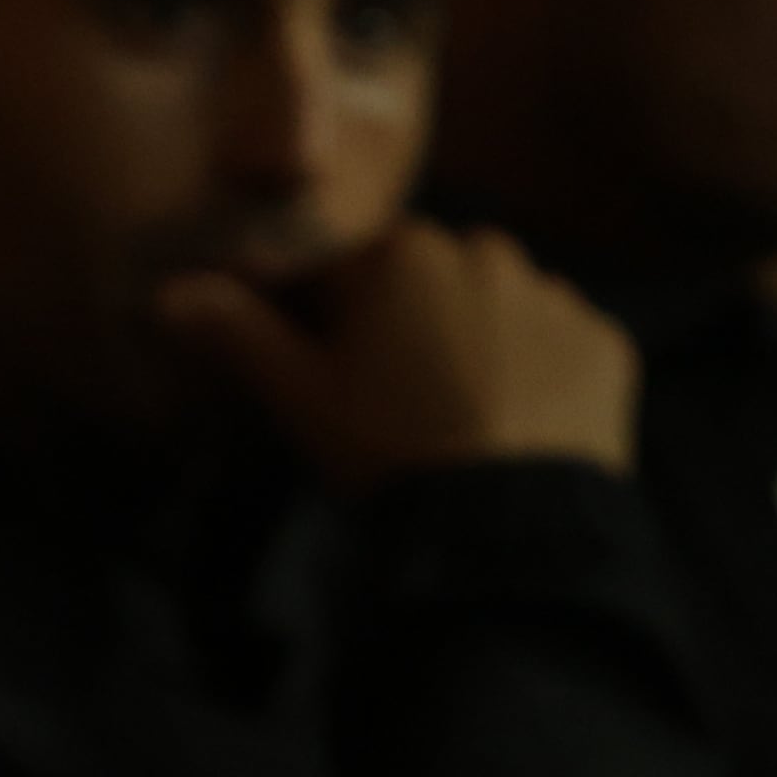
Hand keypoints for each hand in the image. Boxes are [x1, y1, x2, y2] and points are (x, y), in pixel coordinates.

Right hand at [155, 219, 638, 491]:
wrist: (507, 526)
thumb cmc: (388, 453)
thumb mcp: (301, 399)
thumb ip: (239, 334)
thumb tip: (168, 292)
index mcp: (401, 253)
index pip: (346, 272)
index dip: (329, 323)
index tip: (331, 375)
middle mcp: (485, 250)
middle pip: (429, 283)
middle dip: (411, 327)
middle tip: (398, 409)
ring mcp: (555, 295)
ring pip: (499, 310)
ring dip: (479, 347)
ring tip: (463, 424)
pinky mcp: (607, 343)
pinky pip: (561, 348)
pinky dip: (541, 378)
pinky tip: (517, 431)